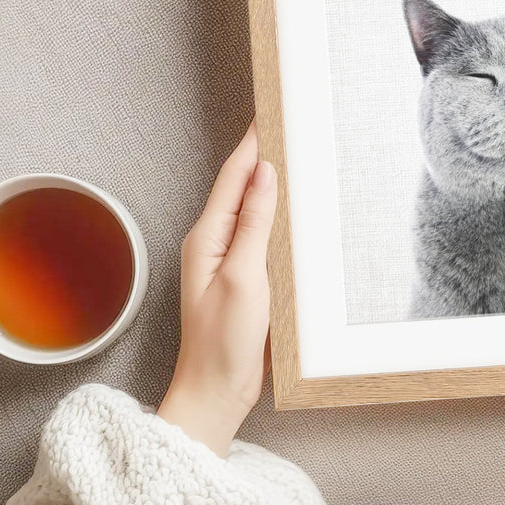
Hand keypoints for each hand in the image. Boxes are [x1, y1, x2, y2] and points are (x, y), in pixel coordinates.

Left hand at [157, 123, 277, 454]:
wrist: (216, 393)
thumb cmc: (224, 343)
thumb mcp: (244, 277)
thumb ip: (254, 223)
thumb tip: (264, 173)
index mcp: (207, 237)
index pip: (234, 176)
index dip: (253, 142)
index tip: (272, 112)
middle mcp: (214, 242)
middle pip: (242, 186)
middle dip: (264, 153)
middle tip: (291, 123)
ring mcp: (229, 260)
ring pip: (253, 208)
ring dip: (272, 181)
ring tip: (297, 154)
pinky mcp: (245, 277)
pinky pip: (262, 233)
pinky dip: (278, 213)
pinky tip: (296, 208)